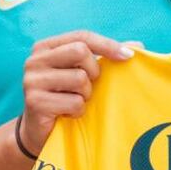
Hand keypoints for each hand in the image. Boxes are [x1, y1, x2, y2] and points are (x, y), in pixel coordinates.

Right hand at [17, 30, 134, 155]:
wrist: (40, 133)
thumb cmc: (65, 97)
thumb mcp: (83, 73)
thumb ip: (105, 56)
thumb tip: (138, 45)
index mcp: (46, 47)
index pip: (82, 37)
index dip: (107, 44)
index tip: (129, 56)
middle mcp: (35, 60)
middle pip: (80, 52)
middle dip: (94, 71)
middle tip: (90, 85)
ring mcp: (32, 81)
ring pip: (80, 79)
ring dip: (86, 94)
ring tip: (76, 100)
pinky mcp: (35, 102)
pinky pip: (74, 102)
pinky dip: (78, 110)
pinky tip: (68, 114)